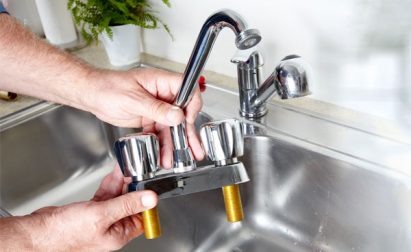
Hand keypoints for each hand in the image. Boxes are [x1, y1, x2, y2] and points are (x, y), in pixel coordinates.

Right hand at [0, 166, 153, 250]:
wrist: (39, 232)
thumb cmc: (65, 233)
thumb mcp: (102, 215)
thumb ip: (127, 204)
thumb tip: (150, 199)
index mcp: (119, 234)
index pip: (142, 216)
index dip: (146, 200)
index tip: (148, 184)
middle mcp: (112, 228)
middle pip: (129, 203)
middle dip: (132, 186)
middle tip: (135, 170)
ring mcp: (101, 219)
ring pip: (116, 197)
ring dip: (120, 183)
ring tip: (125, 168)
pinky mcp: (90, 212)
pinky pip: (105, 196)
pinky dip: (108, 186)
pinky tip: (112, 176)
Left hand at [85, 68, 203, 167]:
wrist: (92, 96)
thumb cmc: (107, 88)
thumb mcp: (133, 99)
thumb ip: (156, 108)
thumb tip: (177, 115)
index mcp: (160, 81)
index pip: (186, 88)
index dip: (191, 104)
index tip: (188, 120)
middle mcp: (161, 94)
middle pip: (182, 112)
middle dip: (188, 132)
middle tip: (195, 148)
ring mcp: (156, 107)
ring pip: (171, 126)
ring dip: (175, 143)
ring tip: (179, 158)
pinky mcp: (149, 118)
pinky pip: (160, 132)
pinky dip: (162, 144)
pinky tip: (165, 155)